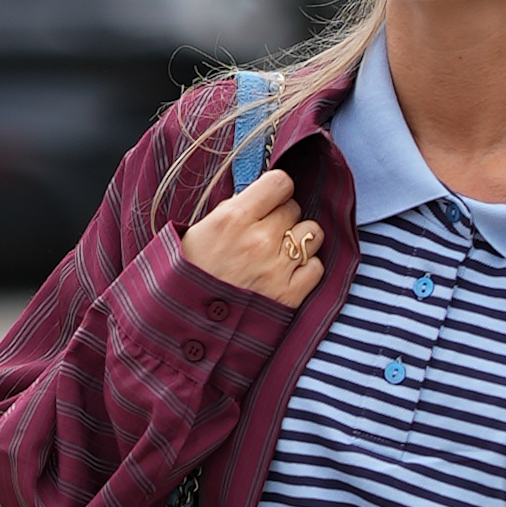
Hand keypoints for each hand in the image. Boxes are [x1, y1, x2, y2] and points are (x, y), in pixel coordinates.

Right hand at [181, 165, 324, 305]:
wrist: (188, 323)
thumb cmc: (190, 276)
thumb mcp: (199, 232)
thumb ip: (232, 211)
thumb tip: (258, 199)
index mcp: (234, 218)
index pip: (279, 182)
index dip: (276, 190)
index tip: (270, 200)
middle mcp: (260, 239)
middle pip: (294, 208)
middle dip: (282, 217)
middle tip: (266, 233)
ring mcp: (278, 267)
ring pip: (312, 233)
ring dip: (300, 240)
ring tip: (282, 252)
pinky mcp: (290, 294)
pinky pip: (317, 267)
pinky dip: (307, 269)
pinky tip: (289, 274)